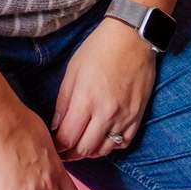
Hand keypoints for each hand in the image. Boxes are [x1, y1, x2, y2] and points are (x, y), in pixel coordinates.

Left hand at [51, 16, 157, 160]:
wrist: (133, 36)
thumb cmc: (99, 48)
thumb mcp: (73, 70)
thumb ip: (63, 101)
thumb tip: (56, 126)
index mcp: (86, 99)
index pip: (67, 138)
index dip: (57, 146)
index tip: (52, 145)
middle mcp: (106, 113)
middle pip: (84, 150)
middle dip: (71, 153)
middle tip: (64, 150)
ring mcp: (124, 116)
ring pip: (104, 151)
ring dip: (90, 151)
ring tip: (81, 144)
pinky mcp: (138, 116)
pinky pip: (123, 143)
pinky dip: (111, 146)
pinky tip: (103, 138)